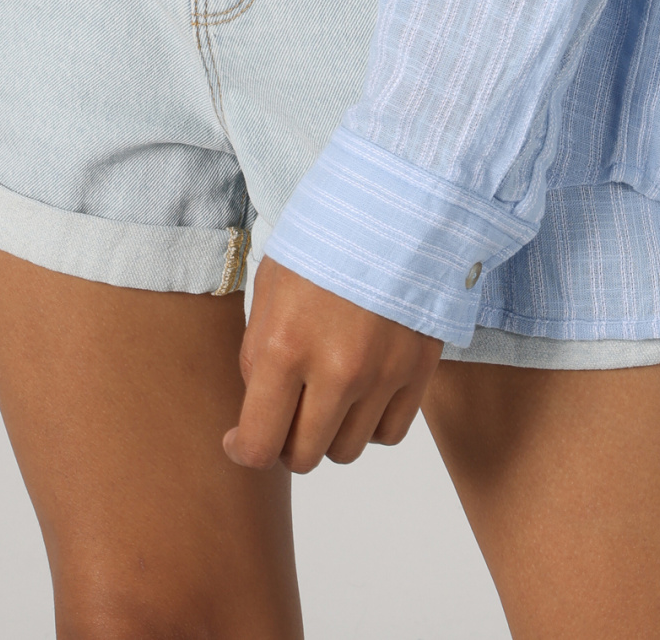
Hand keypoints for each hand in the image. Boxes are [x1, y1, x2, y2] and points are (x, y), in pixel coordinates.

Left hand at [223, 257, 442, 471]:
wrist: (395, 202)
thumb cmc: (324, 238)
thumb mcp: (271, 286)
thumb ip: (259, 354)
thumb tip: (259, 409)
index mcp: (285, 345)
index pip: (258, 445)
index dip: (243, 451)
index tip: (240, 439)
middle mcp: (336, 371)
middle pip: (303, 457)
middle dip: (285, 441)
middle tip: (286, 410)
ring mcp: (383, 375)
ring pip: (347, 451)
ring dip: (330, 433)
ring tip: (326, 393)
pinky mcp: (419, 370)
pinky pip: (389, 433)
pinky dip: (371, 424)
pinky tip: (361, 392)